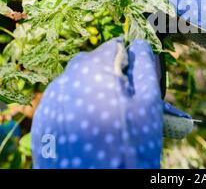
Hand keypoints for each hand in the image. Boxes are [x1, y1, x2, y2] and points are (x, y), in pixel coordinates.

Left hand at [31, 38, 191, 168]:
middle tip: (127, 101)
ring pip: (79, 82)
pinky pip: (65, 101)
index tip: (138, 80)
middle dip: (112, 75)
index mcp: (93, 69)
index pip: (115, 46)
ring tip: (109, 117)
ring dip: (95, 90)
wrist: (96, 183)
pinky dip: (79, 106)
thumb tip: (140, 44)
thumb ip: (145, 67)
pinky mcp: (44, 121)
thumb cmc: (128, 145)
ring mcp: (51, 100)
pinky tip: (92, 127)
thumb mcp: (148, 104)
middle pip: (95, 63)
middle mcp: (66, 78)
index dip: (131, 60)